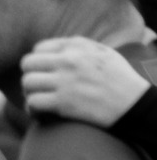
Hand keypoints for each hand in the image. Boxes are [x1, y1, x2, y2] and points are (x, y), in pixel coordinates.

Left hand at [22, 36, 150, 126]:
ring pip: (27, 83)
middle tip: (38, 86)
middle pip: (27, 64)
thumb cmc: (117, 78)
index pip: (39, 49)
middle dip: (30, 75)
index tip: (45, 72)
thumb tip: (51, 49)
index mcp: (77, 47)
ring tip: (39, 98)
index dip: (38, 62)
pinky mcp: (63, 102)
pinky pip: (32, 102)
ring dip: (29, 92)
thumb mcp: (102, 52)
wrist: (132, 103)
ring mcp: (64, 81)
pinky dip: (32, 109)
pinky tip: (40, 112)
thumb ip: (77, 47)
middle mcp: (68, 61)